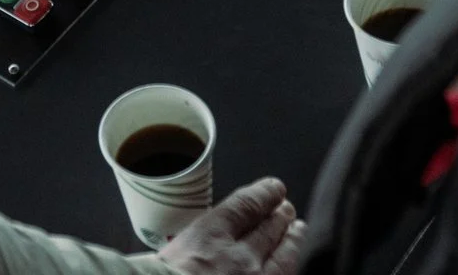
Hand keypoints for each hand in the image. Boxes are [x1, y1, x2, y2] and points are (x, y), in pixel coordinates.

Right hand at [157, 177, 305, 274]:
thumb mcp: (160, 260)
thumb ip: (183, 251)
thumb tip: (185, 251)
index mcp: (208, 238)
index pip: (245, 206)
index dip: (263, 194)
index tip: (273, 189)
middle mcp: (239, 258)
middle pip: (269, 228)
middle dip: (279, 217)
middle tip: (286, 210)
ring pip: (285, 256)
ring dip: (293, 240)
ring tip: (297, 231)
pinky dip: (289, 269)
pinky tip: (291, 265)